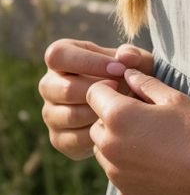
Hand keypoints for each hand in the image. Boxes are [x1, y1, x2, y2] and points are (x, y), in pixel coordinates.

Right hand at [39, 39, 153, 159]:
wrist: (129, 106)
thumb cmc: (127, 74)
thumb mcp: (135, 60)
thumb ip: (132, 55)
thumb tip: (124, 57)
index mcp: (60, 56)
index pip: (58, 55)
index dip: (88, 62)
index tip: (118, 69)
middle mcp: (49, 84)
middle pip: (65, 88)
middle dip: (98, 91)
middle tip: (122, 91)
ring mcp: (51, 113)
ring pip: (70, 115)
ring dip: (100, 112)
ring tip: (121, 108)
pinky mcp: (58, 138)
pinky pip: (73, 140)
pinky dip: (97, 134)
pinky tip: (115, 126)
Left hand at [87, 69, 189, 194]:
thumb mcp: (173, 98)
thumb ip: (145, 83)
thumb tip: (129, 74)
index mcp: (119, 117)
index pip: (94, 94)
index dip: (107, 88)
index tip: (125, 90)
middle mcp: (110, 147)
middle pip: (96, 125)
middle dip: (111, 118)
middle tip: (140, 117)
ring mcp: (116, 176)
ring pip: (104, 152)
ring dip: (116, 144)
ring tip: (148, 141)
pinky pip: (118, 176)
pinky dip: (128, 168)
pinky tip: (154, 164)